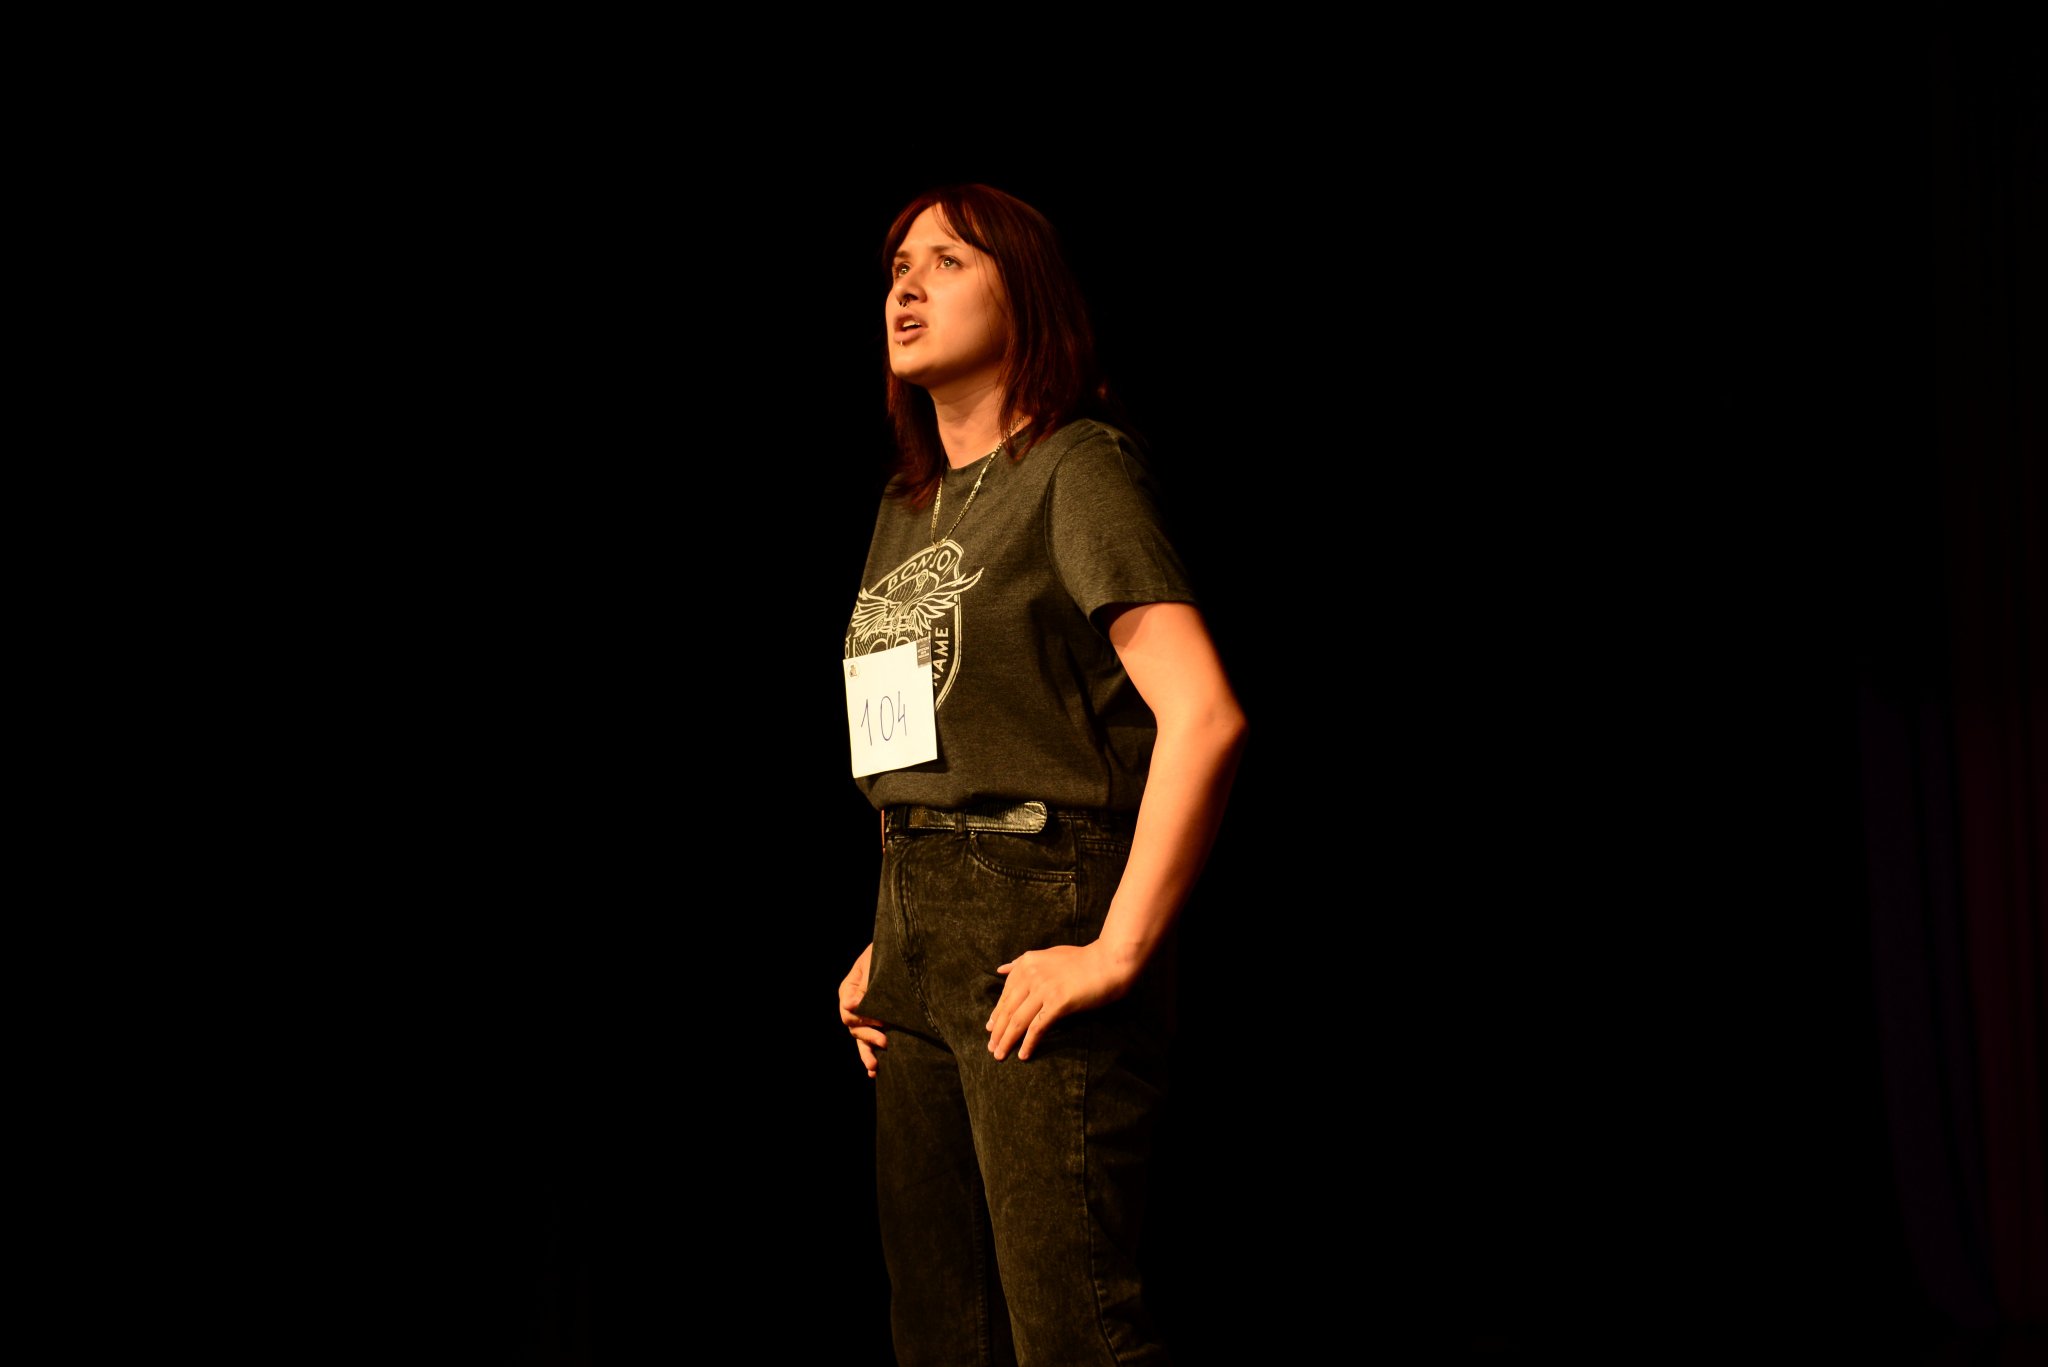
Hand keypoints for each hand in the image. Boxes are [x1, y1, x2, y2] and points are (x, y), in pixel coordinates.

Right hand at [839, 943, 887, 1077]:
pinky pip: (869, 1043)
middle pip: (854, 1027)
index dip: (863, 1019)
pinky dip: (870, 1056)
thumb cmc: (887, 954)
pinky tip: (874, 1072)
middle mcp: (854, 1005)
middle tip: (885, 1042)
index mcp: (849, 989)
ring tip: (874, 1067)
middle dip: (868, 1037)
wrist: (903, 951)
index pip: (849, 1011)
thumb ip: (863, 985)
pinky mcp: (877, 1024)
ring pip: (860, 1039)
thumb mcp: (873, 964)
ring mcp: (865, 1016)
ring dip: (867, 1054)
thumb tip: (850, 1004)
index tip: (881, 1021)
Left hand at [986, 943, 1131, 1061]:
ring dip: (1006, 1041)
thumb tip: (1001, 969)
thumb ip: (1023, 963)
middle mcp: (1031, 974)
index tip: (990, 1028)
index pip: (1005, 994)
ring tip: (1000, 1055)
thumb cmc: (1082, 960)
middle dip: (997, 1031)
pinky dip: (1028, 1043)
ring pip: (1018, 1020)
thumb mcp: (1049, 955)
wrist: (1109, 962)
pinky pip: (1037, 1027)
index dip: (996, 1014)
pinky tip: (1023, 1055)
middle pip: (1008, 1009)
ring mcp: (1044, 988)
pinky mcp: (1058, 1002)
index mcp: (1027, 963)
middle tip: (991, 1048)